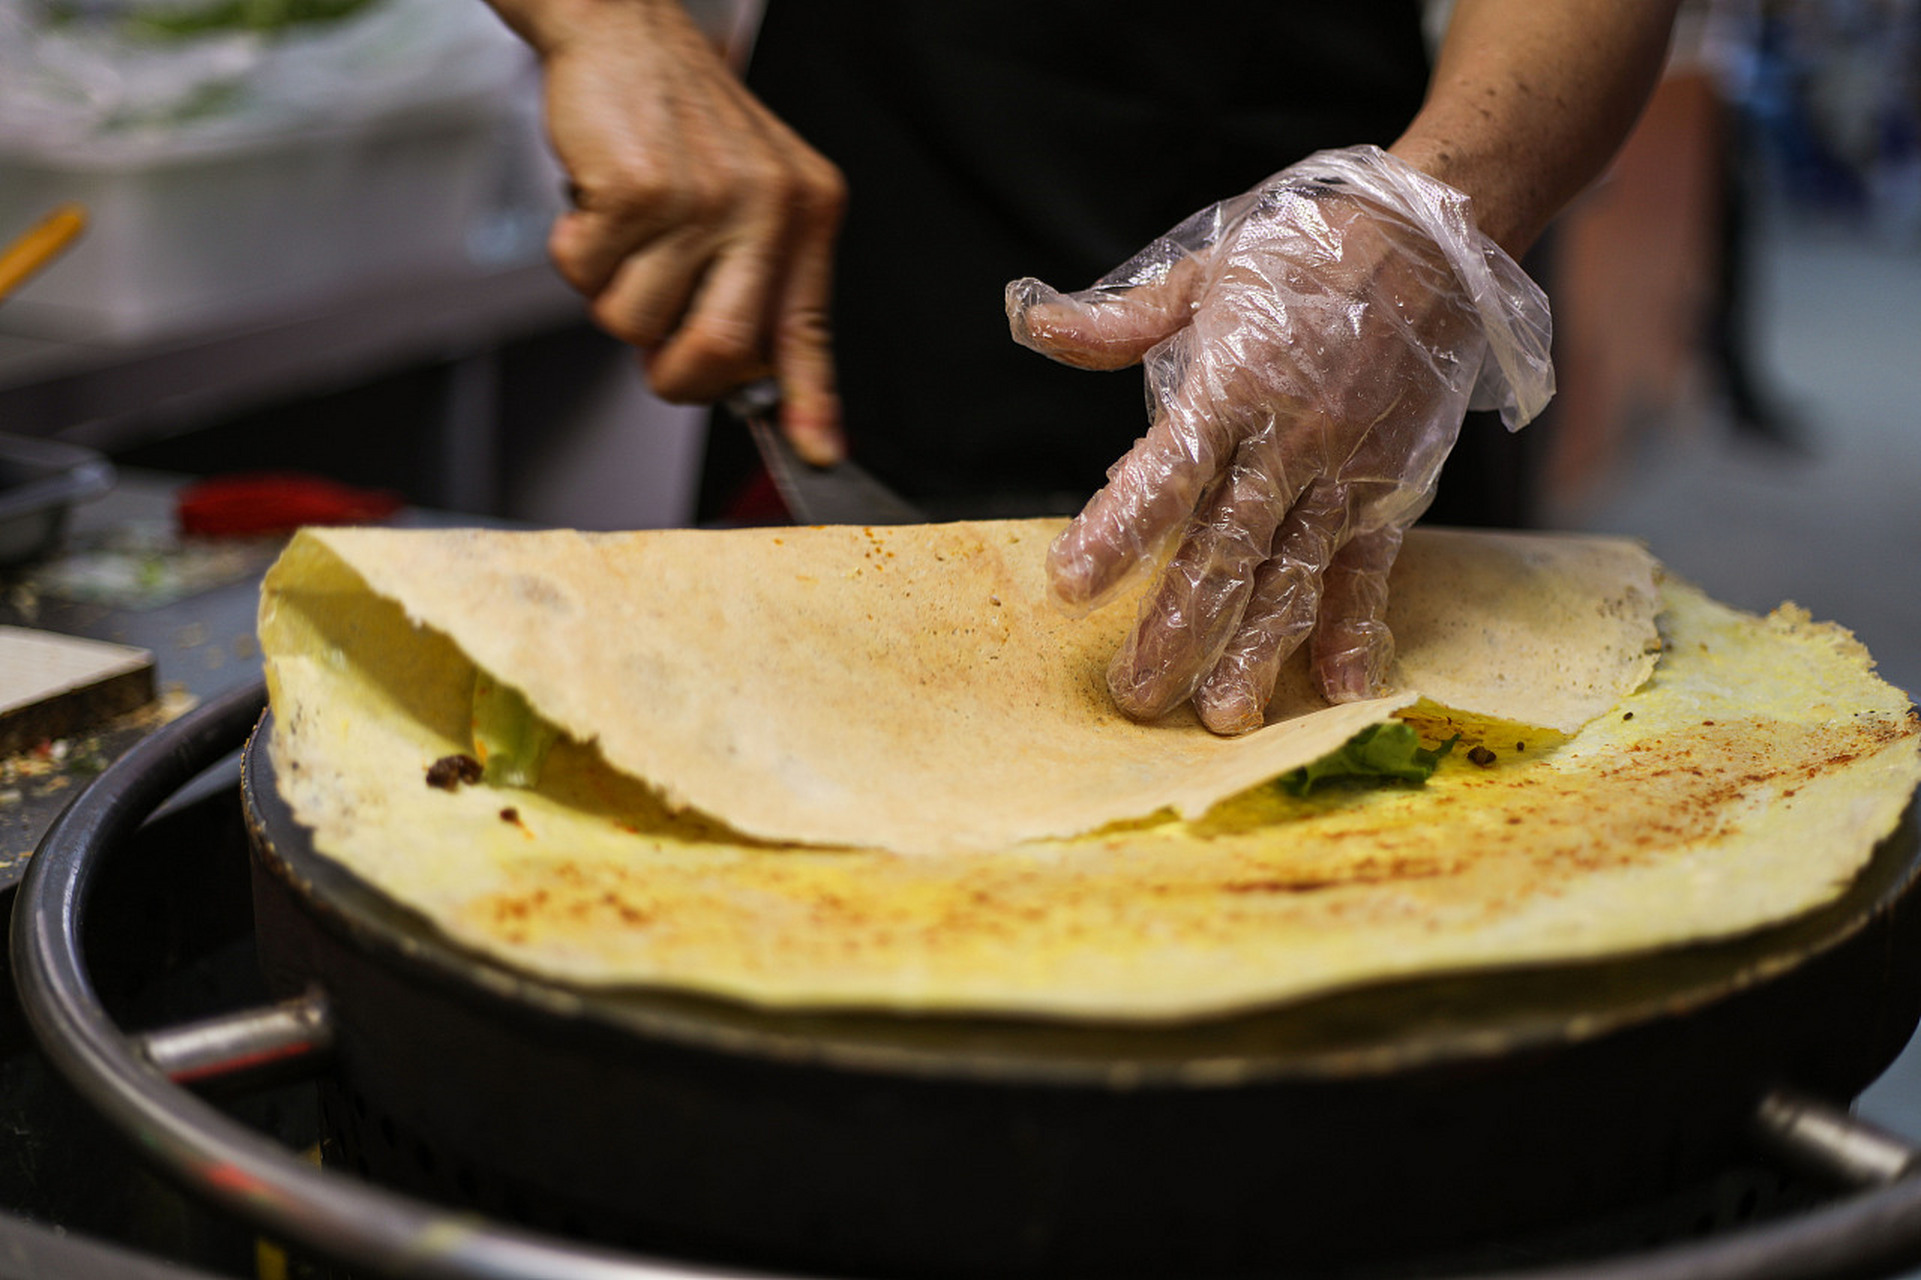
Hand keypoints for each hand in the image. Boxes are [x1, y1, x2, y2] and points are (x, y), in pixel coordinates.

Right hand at [532, 0, 846, 461]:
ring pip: (637, 323)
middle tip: (658, 350)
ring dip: (612, 293)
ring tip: (625, 231)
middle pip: (722, 352)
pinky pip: (588, 274)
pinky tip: (596, 201)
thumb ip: (756, 282)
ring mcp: (703, 200)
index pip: (812, 330)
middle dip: (677, 375)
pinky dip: (575, 250)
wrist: (625, 29)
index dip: (813, 403)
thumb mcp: (751, 195)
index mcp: (805, 215)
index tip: (819, 455)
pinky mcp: (638, 190)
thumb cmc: (679, 122)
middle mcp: (766, 209)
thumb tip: (751, 384)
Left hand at [1006, 146, 1552, 734]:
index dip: (1118, 529)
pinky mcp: (1393, 492)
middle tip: (1137, 695)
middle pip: (1226, 550)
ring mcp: (1347, 473)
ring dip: (1259, 650)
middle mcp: (1291, 440)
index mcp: (1234, 383)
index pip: (1167, 471)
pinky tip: (1340, 690)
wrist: (1435, 235)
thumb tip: (1032, 327)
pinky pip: (1372, 571)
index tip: (1069, 585)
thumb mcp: (1202, 271)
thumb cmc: (1305, 253)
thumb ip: (1118, 320)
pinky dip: (1357, 630)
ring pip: (1295, 576)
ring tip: (1223, 714)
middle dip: (1178, 629)